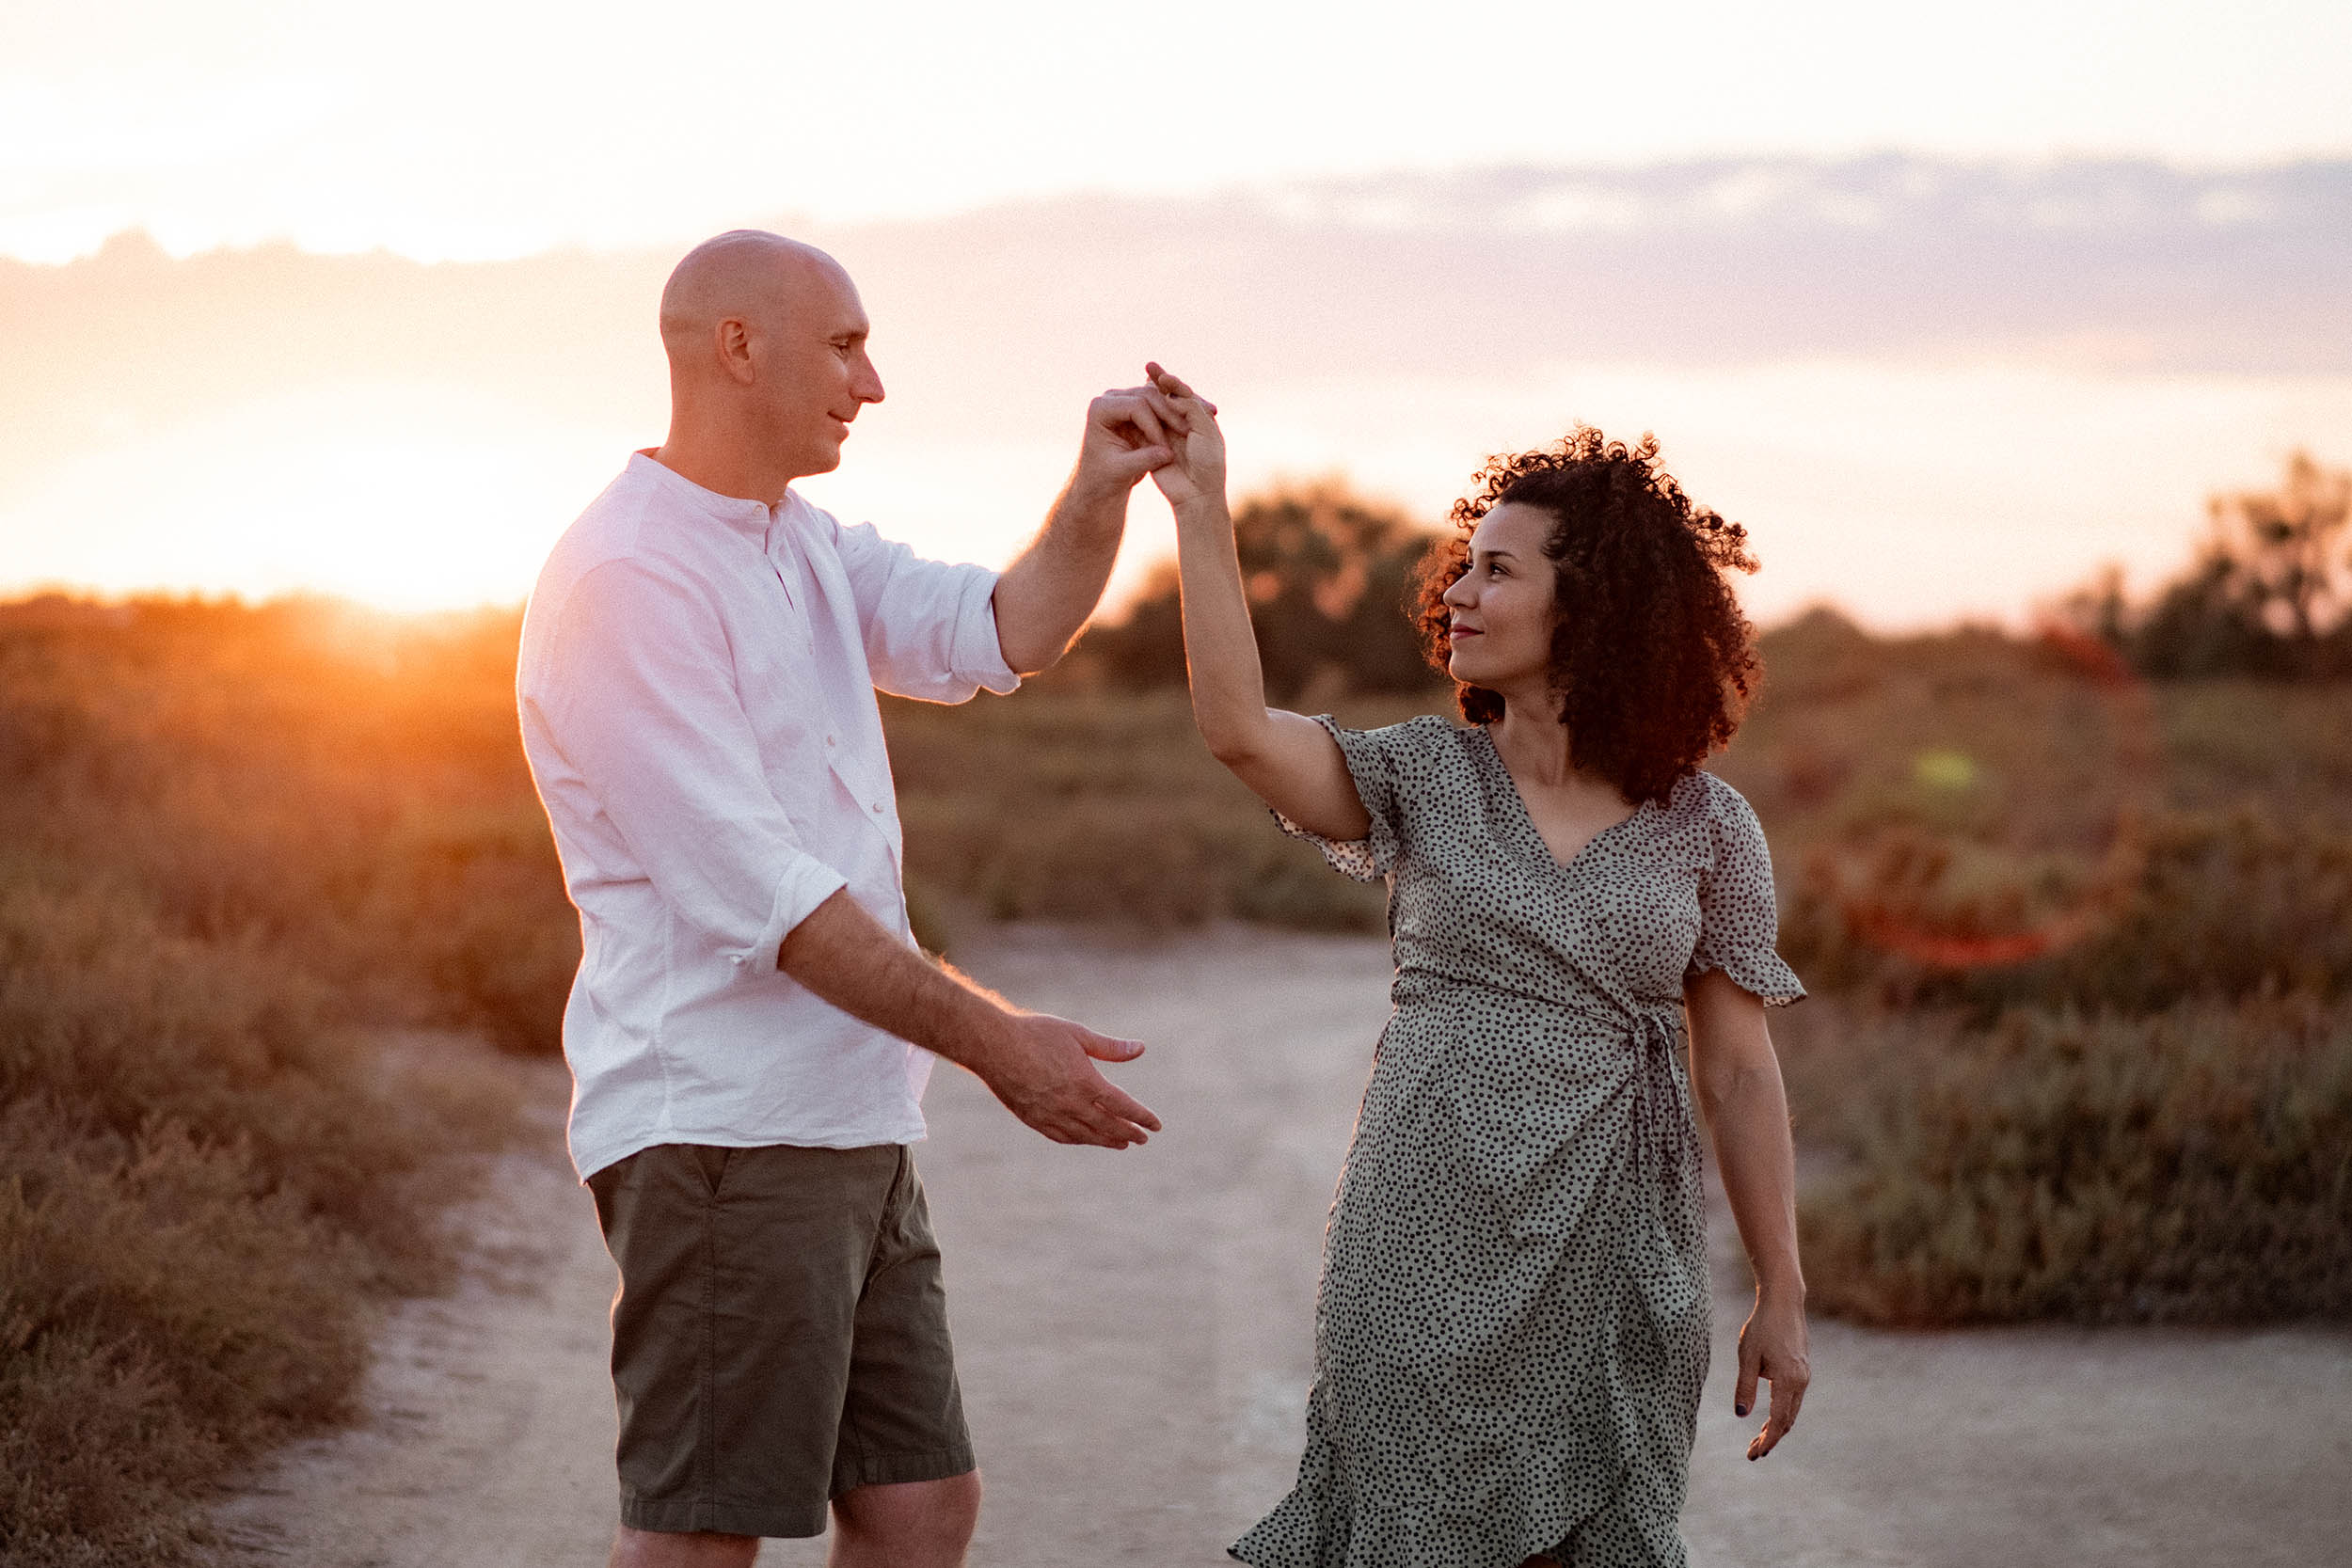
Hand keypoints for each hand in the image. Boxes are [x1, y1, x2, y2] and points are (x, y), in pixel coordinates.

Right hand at [972, 1010, 1160, 1148]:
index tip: (1155, 1125)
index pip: (1122, 1106)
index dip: (1141, 1117)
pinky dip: (1079, 1140)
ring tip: (1121, 1144)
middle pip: (1107, 1125)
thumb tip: (1140, 1048)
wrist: (993, 1045)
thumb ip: (1109, 1048)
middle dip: (1128, 1133)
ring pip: (1086, 1135)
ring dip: (1106, 1141)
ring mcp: (1050, 1114)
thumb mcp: (1077, 1034)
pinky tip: (1086, 1139)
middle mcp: (1070, 1103)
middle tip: (1143, 1139)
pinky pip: (1062, 1136)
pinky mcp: (1033, 1119)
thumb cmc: (1036, 1033)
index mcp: (1085, 1081)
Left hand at [1070, 383, 1176, 499]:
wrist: (1101, 479)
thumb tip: (1168, 453)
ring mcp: (1125, 399)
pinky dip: (1172, 416)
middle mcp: (1111, 398)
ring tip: (1186, 432)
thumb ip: (1143, 460)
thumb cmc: (1104, 477)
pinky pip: (1160, 405)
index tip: (1165, 448)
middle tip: (1185, 433)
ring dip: (1173, 413)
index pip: (1135, 406)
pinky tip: (1184, 430)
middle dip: (1167, 415)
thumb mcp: (1122, 471)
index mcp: (1100, 409)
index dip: (1153, 425)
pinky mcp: (1138, 407)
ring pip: (1157, 397)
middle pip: (1147, 395)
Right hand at [1141, 361, 1225, 509]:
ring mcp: (1168, 435)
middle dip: (1158, 382)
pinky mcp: (1154, 446)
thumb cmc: (1207, 464)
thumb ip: (1190, 407)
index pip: (1183, 393)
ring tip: (1140, 380)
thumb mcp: (1204, 431)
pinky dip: (1139, 415)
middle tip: (1149, 366)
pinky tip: (1129, 404)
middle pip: (1168, 398)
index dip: (1171, 381)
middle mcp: (1184, 424)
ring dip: (1148, 396)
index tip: (1160, 372)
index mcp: (1199, 418)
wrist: (1196, 495)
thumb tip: (1169, 388)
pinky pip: (1144, 427)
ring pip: (1155, 410)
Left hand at [1735, 1283, 1809, 1459]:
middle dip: (1770, 1439)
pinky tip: (1769, 1416)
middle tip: (1752, 1453)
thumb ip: (1745, 1387)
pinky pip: (1793, 1399)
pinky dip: (1782, 1413)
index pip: (1778, 1422)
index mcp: (1788, 1381)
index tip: (1755, 1454)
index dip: (1767, 1441)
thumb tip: (1741, 1415)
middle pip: (1787, 1421)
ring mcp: (1804, 1375)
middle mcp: (1801, 1381)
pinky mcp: (1802, 1369)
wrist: (1784, 1302)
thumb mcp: (1747, 1356)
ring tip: (1758, 1439)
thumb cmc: (1762, 1326)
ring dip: (1776, 1427)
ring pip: (1791, 1411)